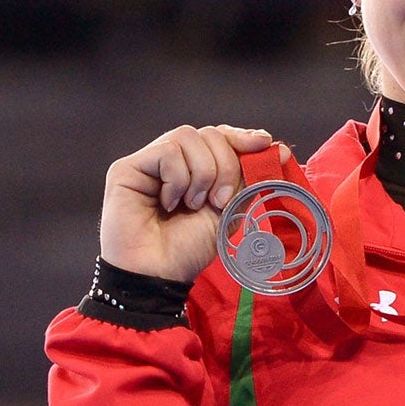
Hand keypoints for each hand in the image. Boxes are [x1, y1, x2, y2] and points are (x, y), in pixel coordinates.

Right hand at [100, 125, 276, 283]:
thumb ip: (249, 180)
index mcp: (197, 169)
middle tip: (221, 201)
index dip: (241, 136)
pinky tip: (169, 204)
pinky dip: (178, 179)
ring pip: (188, 137)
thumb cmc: (191, 247)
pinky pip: (166, 152)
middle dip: (226, 165)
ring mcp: (149, 162)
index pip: (220, 136)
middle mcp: (173, 161)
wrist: (161, 272)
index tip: (264, 143)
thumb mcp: (231, 210)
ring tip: (194, 205)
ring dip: (203, 174)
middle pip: (208, 133)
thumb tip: (277, 149)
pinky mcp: (127, 167)